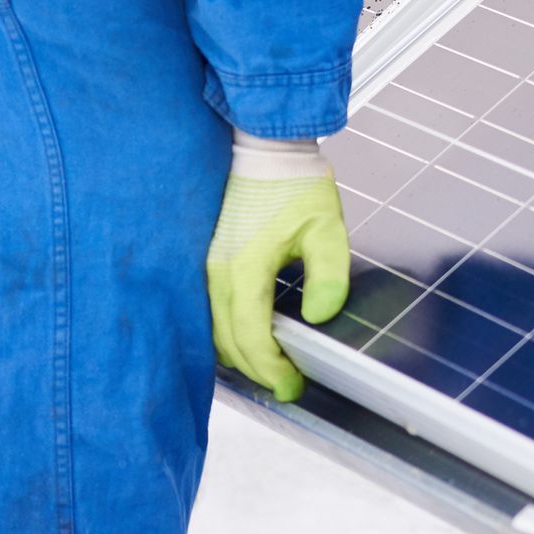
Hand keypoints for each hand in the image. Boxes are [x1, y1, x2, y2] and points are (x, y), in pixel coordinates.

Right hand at [205, 132, 350, 400]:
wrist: (262, 148)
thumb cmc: (294, 183)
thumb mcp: (326, 225)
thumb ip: (328, 272)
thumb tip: (321, 315)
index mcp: (244, 269)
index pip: (250, 338)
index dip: (271, 370)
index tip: (293, 386)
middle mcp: (216, 273)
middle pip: (228, 343)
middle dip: (258, 369)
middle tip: (287, 383)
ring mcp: (206, 267)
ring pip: (213, 330)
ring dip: (240, 353)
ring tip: (272, 365)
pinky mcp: (206, 260)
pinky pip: (209, 310)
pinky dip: (227, 332)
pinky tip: (249, 335)